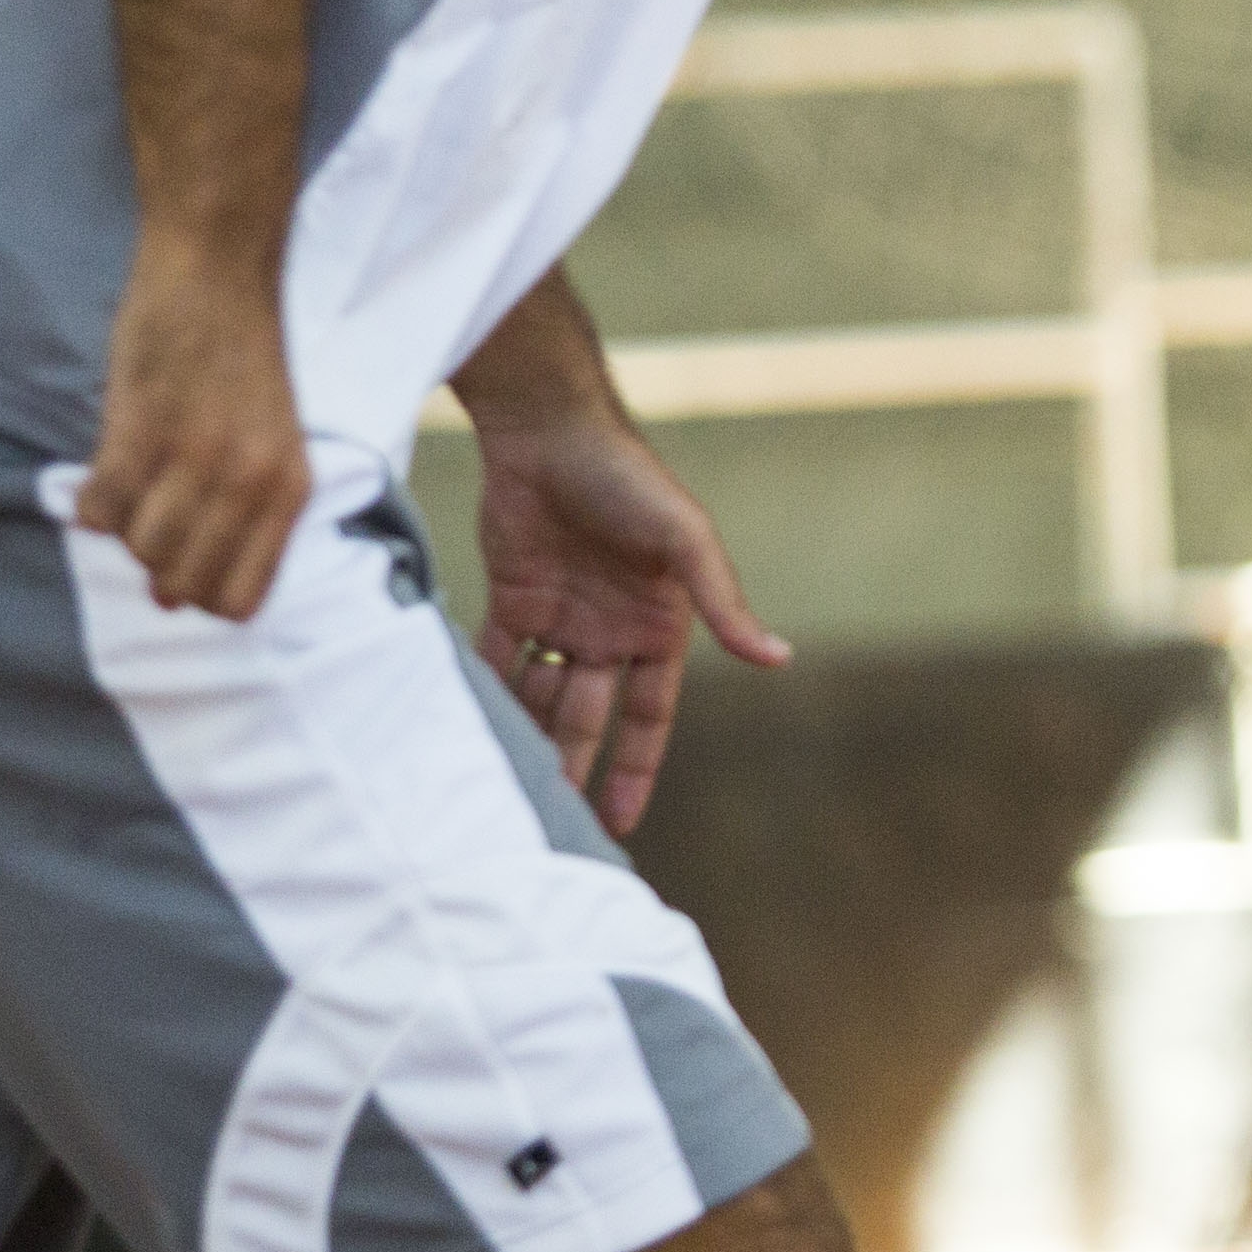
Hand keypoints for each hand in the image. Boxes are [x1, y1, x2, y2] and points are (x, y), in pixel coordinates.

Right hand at [77, 237, 311, 617]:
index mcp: (289, 489)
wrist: (220, 268)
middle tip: (149, 520)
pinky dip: (90, 501)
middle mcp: (248, 483)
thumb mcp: (273, 441)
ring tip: (132, 485)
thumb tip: (174, 596)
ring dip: (124, 529)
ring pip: (139, 549)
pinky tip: (103, 469)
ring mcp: (194, 458)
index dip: (202, 593)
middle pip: (183, 585)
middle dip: (156, 567)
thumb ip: (242, 512)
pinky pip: (99, 510)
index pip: (240, 601)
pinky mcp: (141, 429)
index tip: (183, 565)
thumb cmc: (242, 356)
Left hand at [474, 412, 786, 837]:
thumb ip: (724, 603)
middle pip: (589, 715)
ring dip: (526, 733)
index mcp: (658, 624)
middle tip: (551, 819)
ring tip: (504, 783)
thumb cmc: (629, 479)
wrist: (549, 429)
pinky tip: (473, 726)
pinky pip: (499, 657)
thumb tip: (778, 657)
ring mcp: (560, 614)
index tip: (620, 822)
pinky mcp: (513, 597)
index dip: (636, 767)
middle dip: (573, 763)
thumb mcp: (685, 541)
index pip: (649, 714)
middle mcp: (610, 629)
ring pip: (540, 692)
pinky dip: (488, 689)